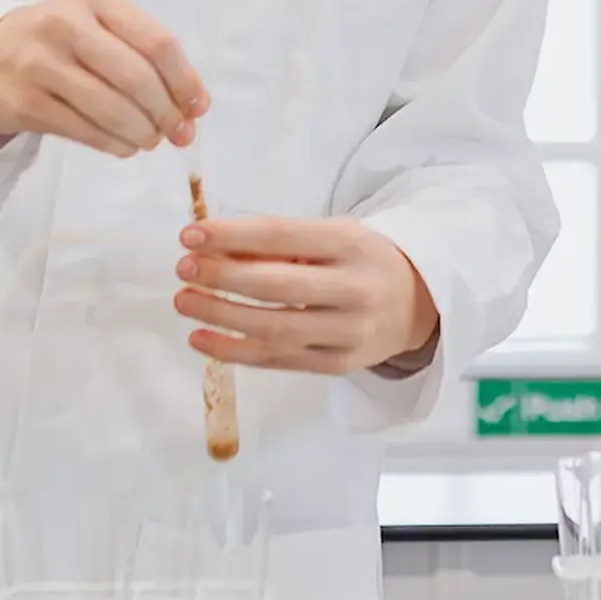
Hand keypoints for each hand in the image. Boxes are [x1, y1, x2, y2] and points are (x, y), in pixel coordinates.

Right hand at [0, 0, 206, 156]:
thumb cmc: (55, 39)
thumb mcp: (96, 24)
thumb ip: (142, 54)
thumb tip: (192, 106)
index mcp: (97, 0)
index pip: (157, 42)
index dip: (185, 80)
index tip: (199, 107)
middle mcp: (67, 25)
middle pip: (137, 78)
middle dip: (167, 113)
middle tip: (178, 134)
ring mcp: (41, 64)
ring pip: (111, 109)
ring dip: (142, 133)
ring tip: (150, 141)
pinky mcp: (23, 102)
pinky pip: (83, 131)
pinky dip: (114, 144)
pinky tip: (125, 146)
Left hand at [175, 213, 440, 375]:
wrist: (418, 302)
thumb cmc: (362, 260)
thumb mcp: (333, 236)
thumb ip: (280, 244)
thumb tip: (212, 247)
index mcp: (353, 244)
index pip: (284, 236)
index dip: (233, 235)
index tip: (191, 234)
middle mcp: (354, 289)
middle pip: (277, 286)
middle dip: (222, 277)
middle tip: (183, 269)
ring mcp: (348, 332)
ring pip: (274, 329)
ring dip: (220, 316)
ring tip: (184, 302)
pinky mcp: (338, 365)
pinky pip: (278, 360)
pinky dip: (235, 351)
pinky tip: (202, 338)